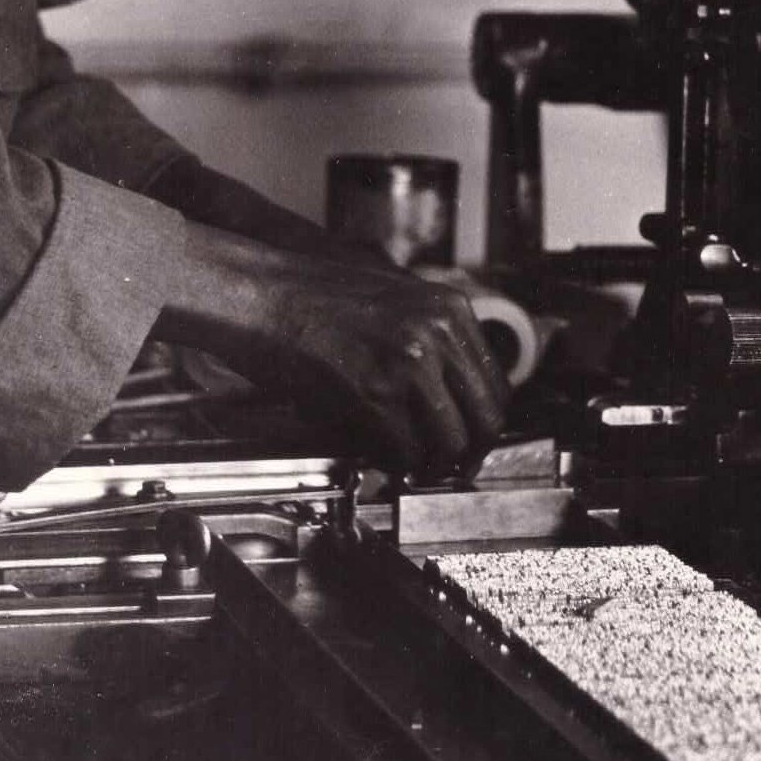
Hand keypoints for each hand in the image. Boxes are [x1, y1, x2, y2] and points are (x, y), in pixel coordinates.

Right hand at [155, 230, 509, 474]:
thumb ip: (431, 340)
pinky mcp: (374, 395)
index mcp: (449, 309)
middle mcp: (438, 335)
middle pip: (486, 420)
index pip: (497, 385)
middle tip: (448, 466)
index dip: (482, 423)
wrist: (263, 294)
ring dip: (431, 464)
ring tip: (411, 464)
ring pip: (450, 444)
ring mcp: (409, 365)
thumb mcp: (394, 301)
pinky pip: (405, 452)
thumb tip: (451, 396)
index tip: (469, 438)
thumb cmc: (314, 296)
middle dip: (468, 451)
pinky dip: (396, 464)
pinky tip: (382, 456)